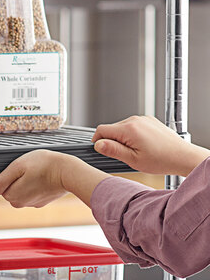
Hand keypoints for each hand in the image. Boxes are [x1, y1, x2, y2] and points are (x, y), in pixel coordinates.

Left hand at [0, 150, 108, 207]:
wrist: (69, 171)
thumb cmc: (44, 165)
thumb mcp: (17, 167)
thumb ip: (0, 181)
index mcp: (13, 196)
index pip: (1, 186)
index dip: (9, 174)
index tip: (20, 168)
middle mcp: (21, 203)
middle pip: (11, 188)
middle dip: (17, 178)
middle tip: (29, 168)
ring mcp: (33, 203)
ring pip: (22, 190)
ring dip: (26, 181)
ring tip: (38, 172)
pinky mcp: (43, 201)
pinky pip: (34, 191)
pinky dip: (37, 184)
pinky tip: (44, 177)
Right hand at [92, 116, 209, 176]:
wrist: (183, 156)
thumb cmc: (161, 160)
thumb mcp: (132, 159)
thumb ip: (113, 150)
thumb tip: (98, 144)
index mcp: (129, 129)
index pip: (101, 130)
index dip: (98, 141)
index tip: (102, 151)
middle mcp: (135, 120)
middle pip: (111, 129)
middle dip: (112, 141)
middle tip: (124, 155)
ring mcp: (143, 119)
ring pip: (122, 128)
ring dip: (123, 138)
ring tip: (136, 151)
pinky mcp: (149, 121)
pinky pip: (133, 126)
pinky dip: (132, 135)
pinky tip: (143, 146)